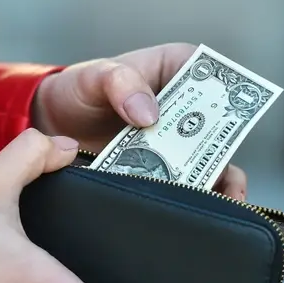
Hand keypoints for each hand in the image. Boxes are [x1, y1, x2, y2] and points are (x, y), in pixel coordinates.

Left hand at [32, 42, 247, 200]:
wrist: (54, 125)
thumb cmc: (79, 89)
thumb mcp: (95, 76)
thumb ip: (120, 83)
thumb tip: (148, 112)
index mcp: (177, 69)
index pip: (214, 77)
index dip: (226, 97)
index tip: (229, 119)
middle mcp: (185, 106)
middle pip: (221, 126)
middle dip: (225, 149)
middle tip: (225, 171)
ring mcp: (177, 141)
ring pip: (211, 160)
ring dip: (215, 180)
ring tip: (216, 202)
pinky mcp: (166, 169)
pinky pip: (187, 184)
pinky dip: (192, 199)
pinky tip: (193, 213)